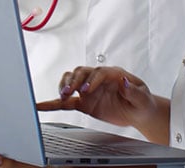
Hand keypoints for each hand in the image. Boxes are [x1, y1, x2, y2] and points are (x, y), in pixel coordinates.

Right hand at [37, 66, 169, 144]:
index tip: (86, 90)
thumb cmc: (142, 101)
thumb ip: (133, 91)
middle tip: (70, 91)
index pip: (99, 72)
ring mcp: (89, 90)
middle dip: (74, 80)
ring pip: (72, 81)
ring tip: (62, 96)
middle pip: (82, 72)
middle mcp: (98, 79)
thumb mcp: (143, 97)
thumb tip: (124, 83)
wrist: (138, 111)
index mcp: (113, 74)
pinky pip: (67, 102)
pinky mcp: (84, 102)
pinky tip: (41, 105)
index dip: (91, 80)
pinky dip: (54, 103)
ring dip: (65, 86)